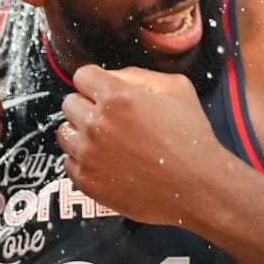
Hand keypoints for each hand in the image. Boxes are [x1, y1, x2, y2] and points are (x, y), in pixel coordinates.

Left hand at [58, 64, 237, 229]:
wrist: (198, 187)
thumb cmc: (191, 138)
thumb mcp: (177, 90)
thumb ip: (138, 75)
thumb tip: (111, 77)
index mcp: (116, 97)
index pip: (82, 76)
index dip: (96, 83)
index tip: (106, 94)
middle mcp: (96, 124)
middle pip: (69, 103)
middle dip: (88, 107)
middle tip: (113, 120)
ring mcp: (89, 155)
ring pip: (65, 133)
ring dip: (81, 134)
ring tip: (109, 143)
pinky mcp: (88, 181)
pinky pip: (68, 163)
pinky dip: (84, 162)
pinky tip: (109, 163)